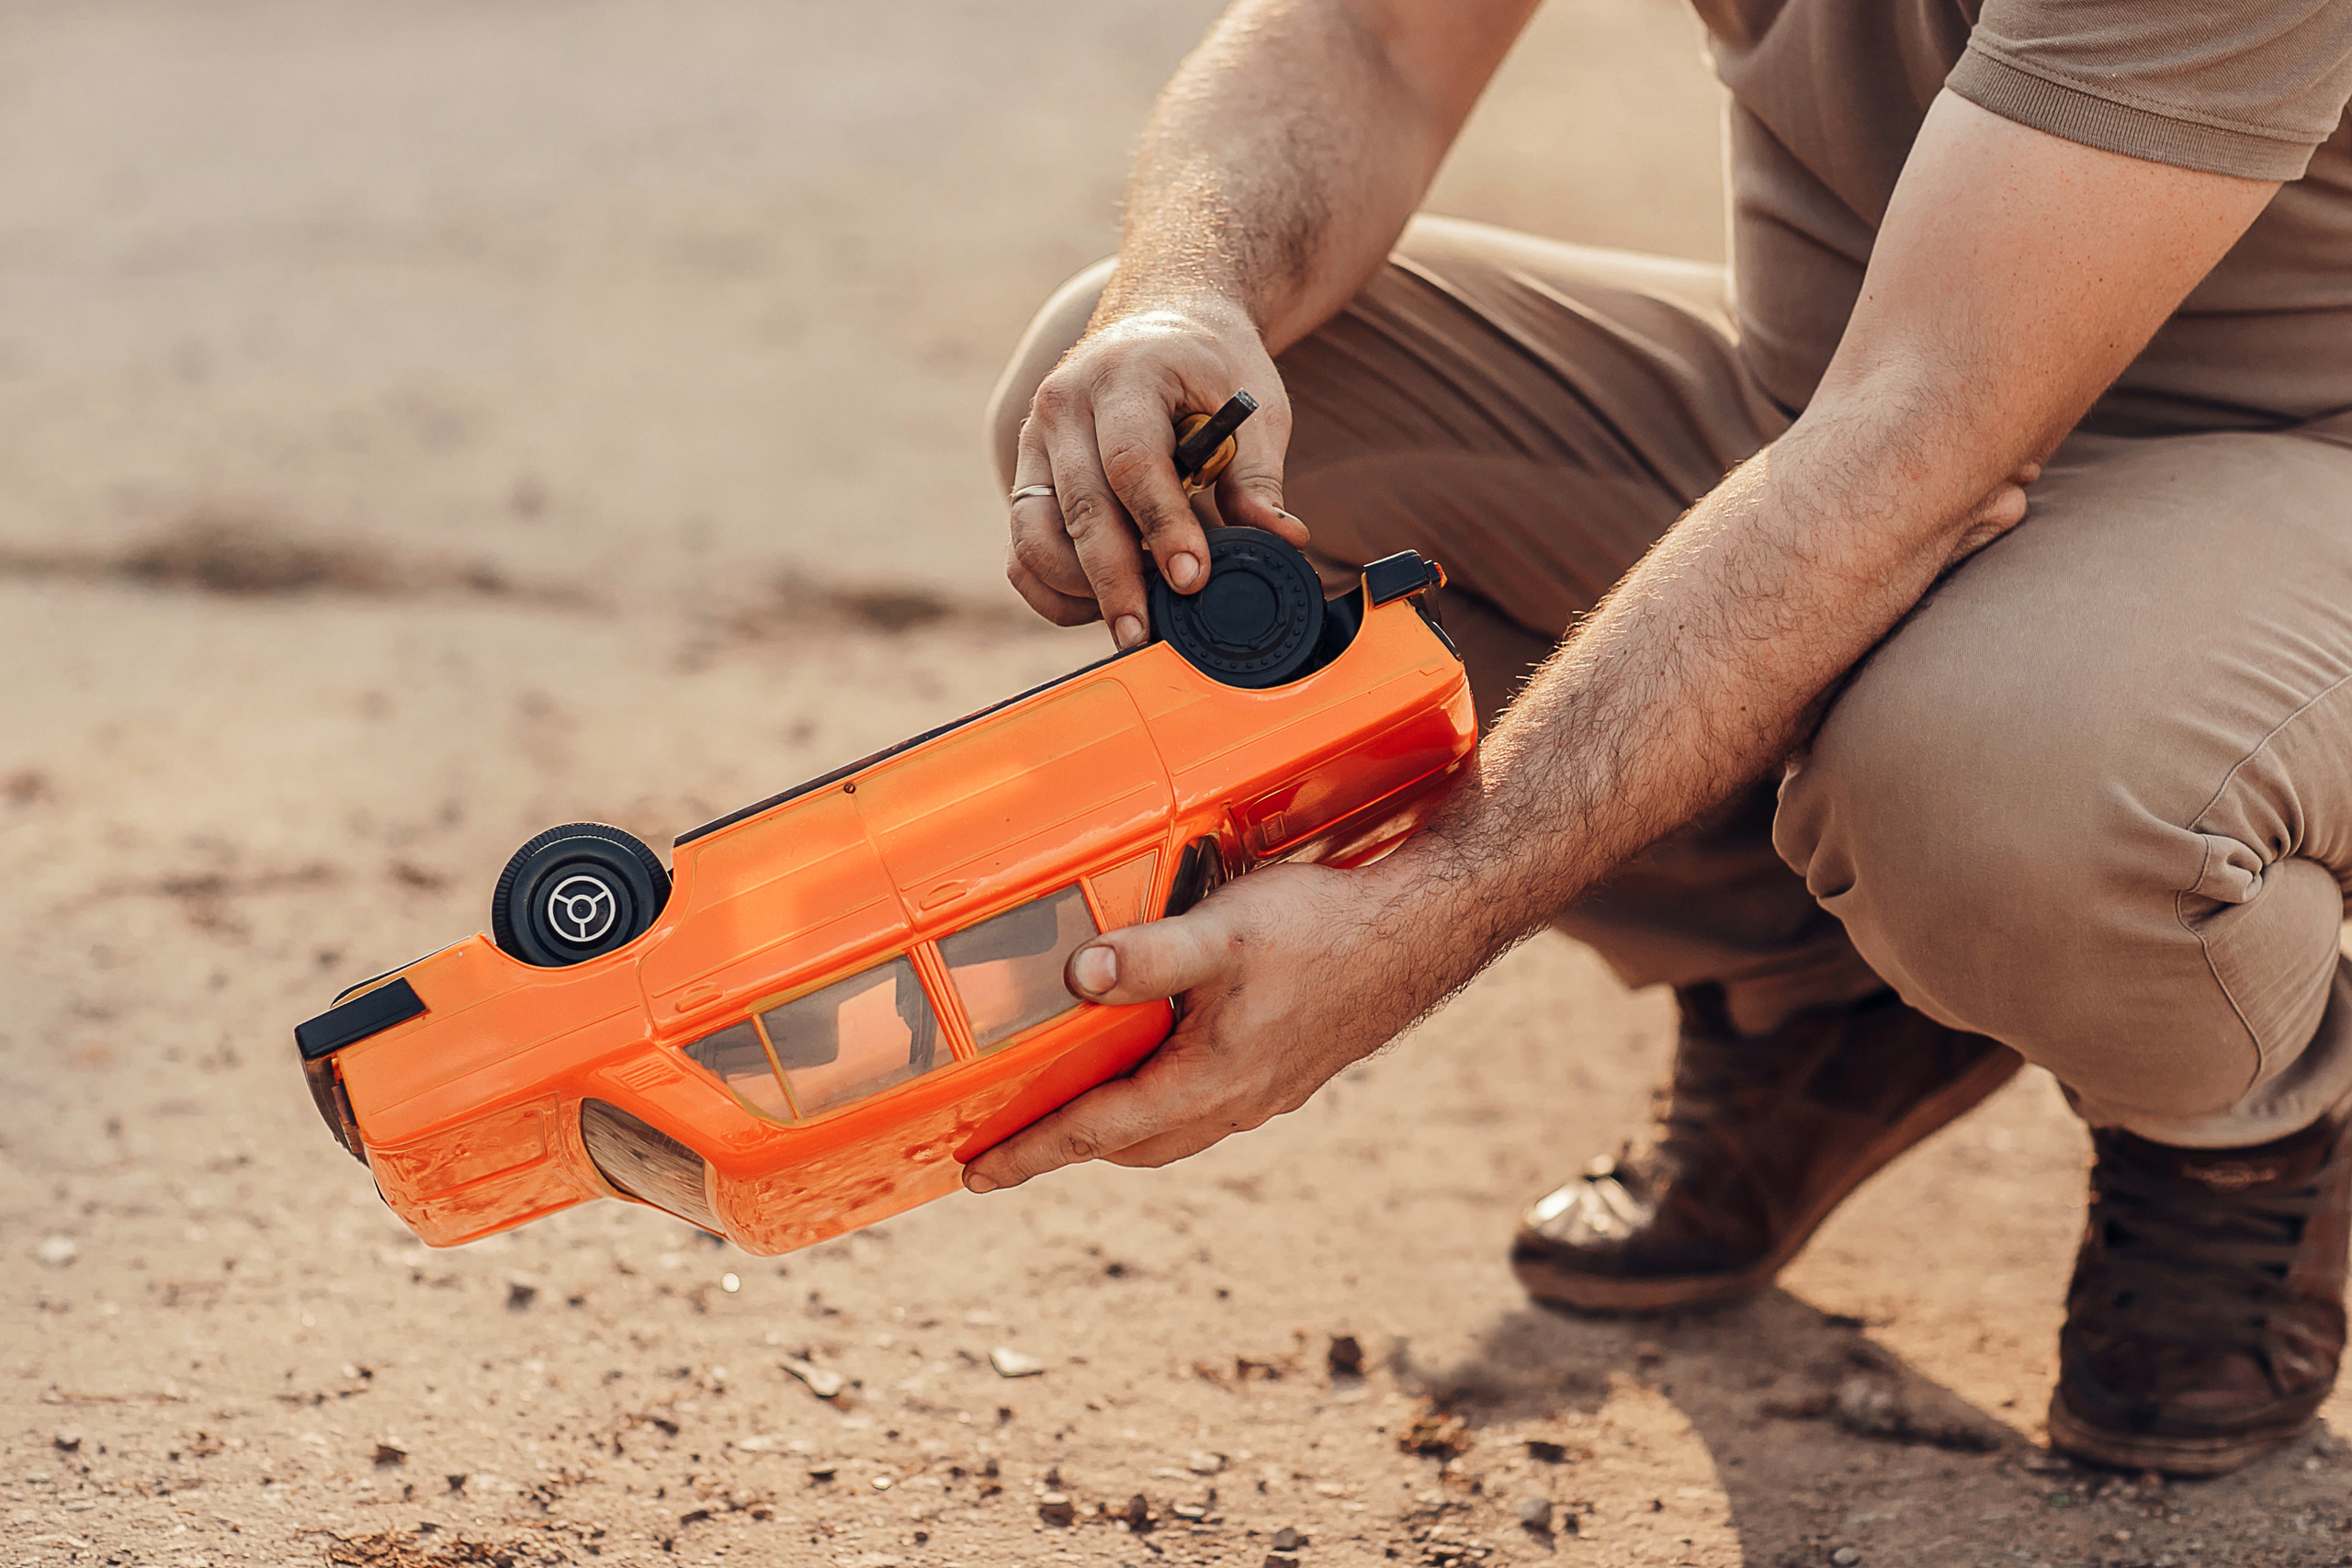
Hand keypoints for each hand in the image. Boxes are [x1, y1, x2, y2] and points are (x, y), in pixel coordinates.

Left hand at [959, 859, 1427, 1190]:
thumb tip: (1073, 977)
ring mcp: (1265, 1093)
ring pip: (1171, 1131)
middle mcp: (1235, 1103)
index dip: (1029, 1151)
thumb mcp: (1222, 933)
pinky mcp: (1288, 1072)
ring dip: (1117, 1130)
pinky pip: (1205, 1108)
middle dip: (1066, 1148)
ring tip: (1072, 1111)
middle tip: (1008, 1146)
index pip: (1095, 1131)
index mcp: (1208, 1082)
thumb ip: (1145, 956)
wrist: (1421, 932)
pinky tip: (1160, 1064)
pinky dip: (1162, 1105)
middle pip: (1130, 1145)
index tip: (975, 1174)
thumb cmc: (1323, 929)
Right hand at [1006, 296, 1311, 648]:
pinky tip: (1098, 606)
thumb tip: (1283, 539)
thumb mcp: (1252, 406)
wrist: (1158, 318)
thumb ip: (1259, 476)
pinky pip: (1021, 550)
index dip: (1162, 526)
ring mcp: (1036, 442)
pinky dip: (1053, 590)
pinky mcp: (1026, 477)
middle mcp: (1064, 405)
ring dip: (1079, 590)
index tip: (1190, 578)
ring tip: (1130, 620)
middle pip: (1080, 508)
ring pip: (1034, 537)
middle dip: (1113, 581)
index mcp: (1125, 375)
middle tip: (1143, 634)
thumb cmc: (1208, 365)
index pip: (1134, 461)